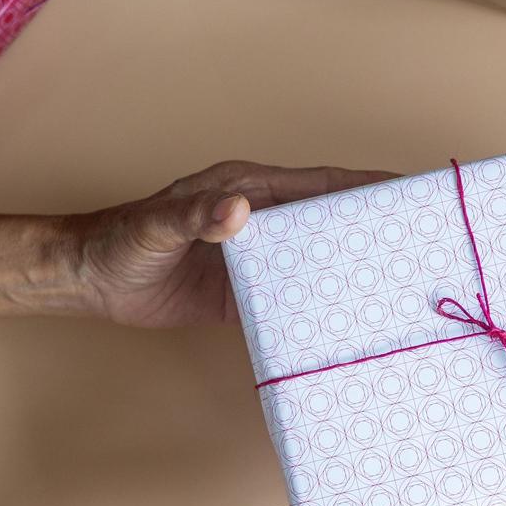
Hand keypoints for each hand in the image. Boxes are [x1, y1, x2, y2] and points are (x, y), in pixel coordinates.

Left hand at [60, 161, 391, 326]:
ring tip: (396, 285)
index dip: (362, 185)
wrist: (89, 281)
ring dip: (350, 269)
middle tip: (417, 242)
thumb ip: (197, 215)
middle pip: (326, 220)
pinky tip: (346, 321)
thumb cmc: (120, 241)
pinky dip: (318, 306)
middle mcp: (260, 220)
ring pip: (314, 260)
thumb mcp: (158, 225)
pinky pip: (291, 298)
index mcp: (248, 190)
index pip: (318, 184)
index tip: (404, 189)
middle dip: (370, 226)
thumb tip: (238, 211)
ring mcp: (255, 259)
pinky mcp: (244, 296)